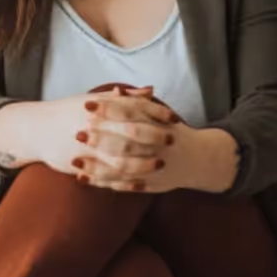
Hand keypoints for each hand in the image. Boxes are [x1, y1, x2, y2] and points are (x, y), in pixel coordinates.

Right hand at [33, 86, 175, 178]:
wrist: (35, 129)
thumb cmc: (67, 111)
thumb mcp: (94, 98)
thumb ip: (124, 97)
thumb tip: (151, 91)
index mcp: (98, 107)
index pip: (133, 108)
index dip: (156, 113)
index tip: (173, 118)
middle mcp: (94, 125)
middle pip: (130, 132)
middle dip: (154, 136)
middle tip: (172, 139)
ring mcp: (87, 147)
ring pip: (121, 157)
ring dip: (143, 161)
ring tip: (160, 163)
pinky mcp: (80, 165)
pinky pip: (106, 175)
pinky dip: (124, 180)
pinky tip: (140, 183)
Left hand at [72, 86, 198, 193]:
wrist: (202, 159)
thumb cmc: (174, 131)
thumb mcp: (161, 115)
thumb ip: (139, 103)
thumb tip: (117, 91)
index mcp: (159, 124)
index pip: (132, 113)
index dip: (109, 108)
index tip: (88, 105)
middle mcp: (158, 147)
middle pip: (127, 142)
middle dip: (102, 139)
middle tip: (79, 134)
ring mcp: (155, 167)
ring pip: (124, 168)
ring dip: (98, 166)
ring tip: (75, 162)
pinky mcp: (150, 184)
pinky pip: (124, 185)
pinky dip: (103, 182)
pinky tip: (84, 179)